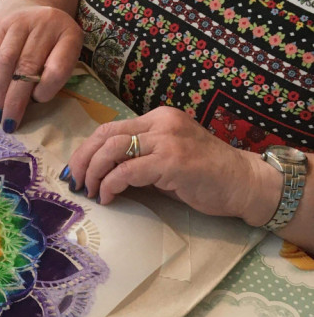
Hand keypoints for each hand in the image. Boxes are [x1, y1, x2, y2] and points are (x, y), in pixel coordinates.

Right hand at [0, 0, 82, 132]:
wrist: (32, 5)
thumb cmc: (50, 43)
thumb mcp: (63, 55)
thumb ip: (53, 77)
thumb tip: (26, 104)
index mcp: (69, 34)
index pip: (58, 67)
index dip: (47, 88)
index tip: (37, 101)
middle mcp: (46, 23)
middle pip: (27, 66)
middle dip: (15, 100)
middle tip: (8, 124)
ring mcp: (20, 21)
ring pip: (5, 62)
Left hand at [66, 106, 280, 225]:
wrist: (241, 183)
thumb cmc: (201, 177)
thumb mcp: (163, 161)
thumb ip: (135, 159)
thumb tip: (97, 173)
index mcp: (157, 118)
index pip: (109, 128)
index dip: (85, 150)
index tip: (75, 171)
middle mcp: (161, 122)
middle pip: (104, 135)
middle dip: (83, 161)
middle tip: (77, 183)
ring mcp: (168, 140)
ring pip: (112, 150)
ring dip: (94, 174)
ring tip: (92, 192)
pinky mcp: (173, 161)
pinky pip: (128, 171)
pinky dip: (111, 185)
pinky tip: (109, 198)